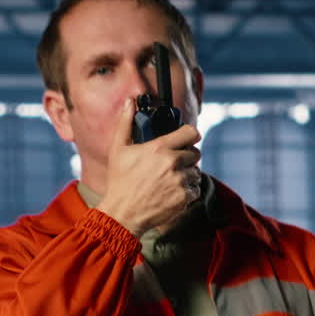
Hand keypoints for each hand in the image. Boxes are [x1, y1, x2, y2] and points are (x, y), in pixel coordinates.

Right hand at [96, 98, 201, 237]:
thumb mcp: (118, 149)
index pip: (191, 133)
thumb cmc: (119, 181)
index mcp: (159, 148)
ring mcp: (180, 181)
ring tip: (170, 179)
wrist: (123, 213)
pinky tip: (172, 192)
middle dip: (186, 156)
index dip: (190, 134)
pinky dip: (187, 191)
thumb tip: (129, 102)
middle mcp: (173, 163)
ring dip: (187, 174)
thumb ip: (125, 123)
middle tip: (174, 163)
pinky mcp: (184, 197)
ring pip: (195, 172)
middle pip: (195, 153)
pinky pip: (195, 189)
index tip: (187, 138)